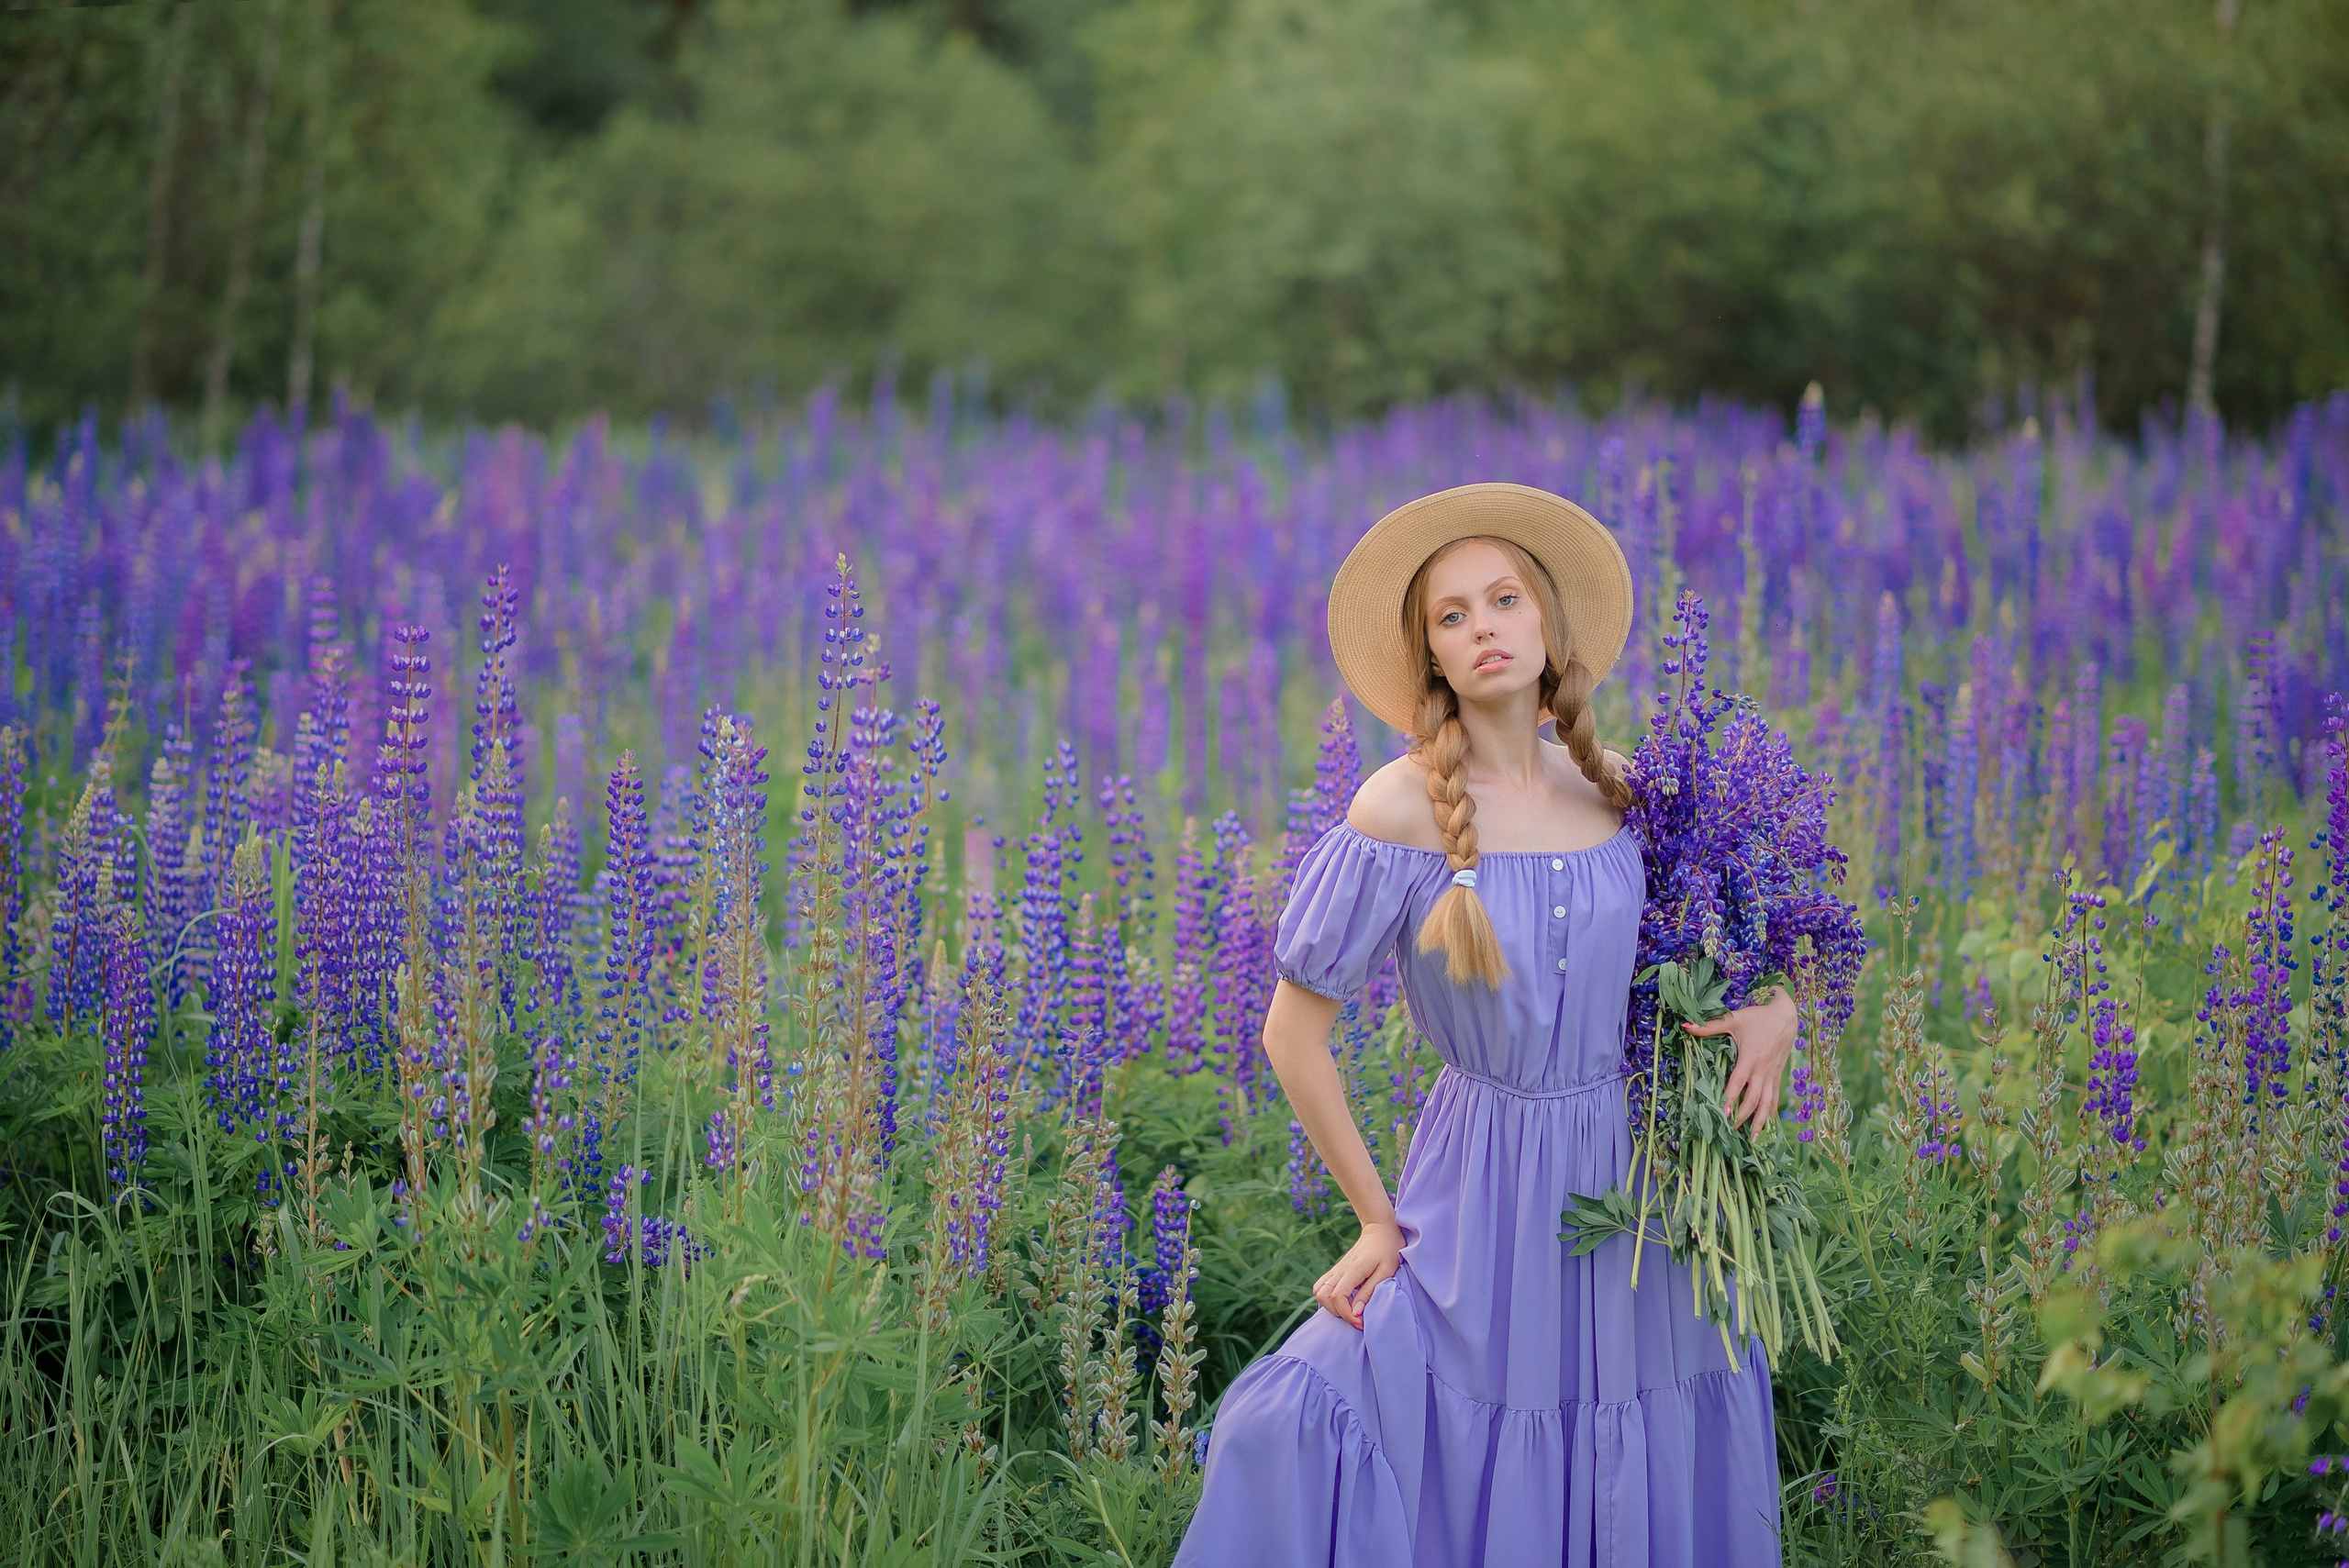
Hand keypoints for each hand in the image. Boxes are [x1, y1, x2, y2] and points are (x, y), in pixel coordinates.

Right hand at [1313, 1219, 1404, 1329]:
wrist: (1380, 1230)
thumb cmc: (1388, 1250)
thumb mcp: (1386, 1271)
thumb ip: (1369, 1291)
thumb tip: (1356, 1312)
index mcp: (1353, 1269)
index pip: (1338, 1297)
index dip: (1347, 1314)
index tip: (1361, 1322)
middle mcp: (1340, 1269)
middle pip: (1323, 1296)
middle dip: (1337, 1312)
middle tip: (1356, 1318)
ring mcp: (1336, 1269)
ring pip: (1319, 1292)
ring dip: (1330, 1305)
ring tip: (1349, 1310)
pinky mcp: (1336, 1269)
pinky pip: (1321, 1286)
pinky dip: (1327, 1298)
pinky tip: (1343, 1301)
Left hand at [1684, 985, 1798, 1133]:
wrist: (1786, 1016)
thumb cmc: (1758, 1017)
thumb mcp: (1734, 1019)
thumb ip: (1710, 1026)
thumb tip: (1686, 1025)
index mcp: (1750, 1058)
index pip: (1738, 1083)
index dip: (1731, 1098)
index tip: (1723, 1113)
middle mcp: (1762, 1070)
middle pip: (1753, 1098)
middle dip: (1742, 1115)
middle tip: (1730, 1130)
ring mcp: (1771, 1075)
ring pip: (1767, 1103)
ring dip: (1759, 1121)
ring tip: (1752, 1139)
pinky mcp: (1777, 1076)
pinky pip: (1775, 1098)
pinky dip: (1771, 1112)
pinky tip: (1766, 1126)